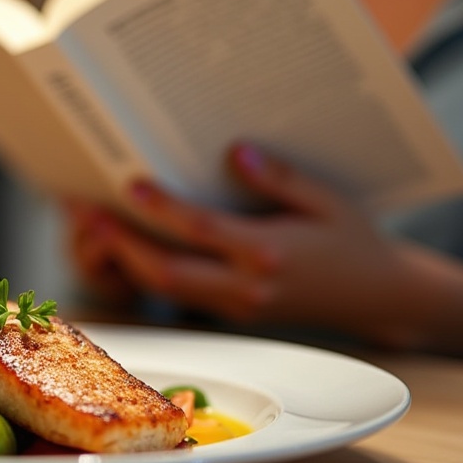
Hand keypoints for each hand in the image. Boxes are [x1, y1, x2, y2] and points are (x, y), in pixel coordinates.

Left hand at [67, 143, 425, 345]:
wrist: (378, 296)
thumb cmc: (355, 240)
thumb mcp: (329, 200)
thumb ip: (281, 178)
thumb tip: (234, 152)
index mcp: (270, 255)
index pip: (203, 231)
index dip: (163, 209)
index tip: (130, 183)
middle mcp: (247, 287)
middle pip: (168, 272)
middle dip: (121, 244)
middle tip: (84, 213)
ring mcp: (236, 305)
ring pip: (165, 288)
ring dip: (123, 259)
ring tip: (89, 225)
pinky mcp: (231, 311)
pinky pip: (177, 294)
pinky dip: (144, 271)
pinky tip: (121, 242)